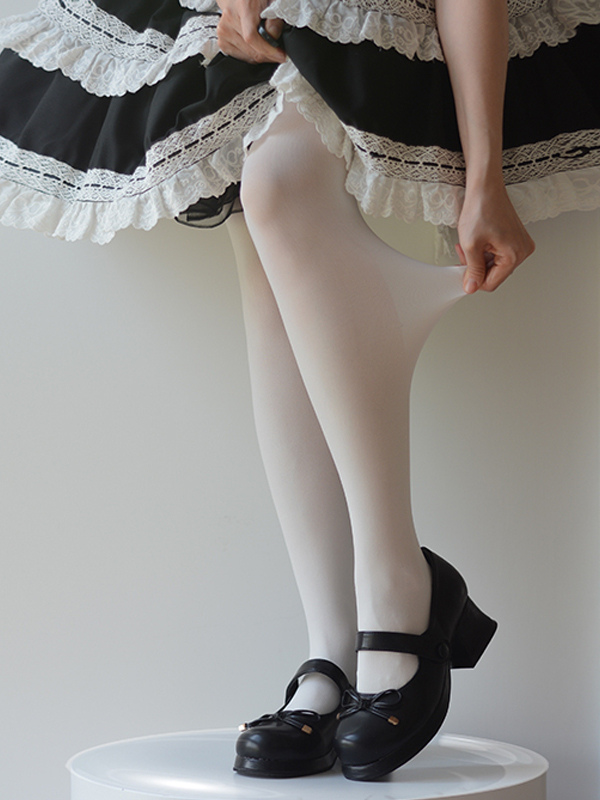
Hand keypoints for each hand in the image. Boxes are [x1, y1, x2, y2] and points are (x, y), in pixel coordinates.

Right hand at [216, 0, 284, 63]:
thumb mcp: (271, 1)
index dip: (267, 50)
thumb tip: (273, 36)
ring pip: (247, 56)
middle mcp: (229, 19)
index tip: (280, 55)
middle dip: (268, 55)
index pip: (251, 37)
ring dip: (261, 57)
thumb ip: (274, 19)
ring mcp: (224, 31)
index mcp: (242, 7)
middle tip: (279, 53)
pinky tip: (257, 49)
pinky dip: (252, 56)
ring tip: (268, 49)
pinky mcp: (222, 41)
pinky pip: (240, 57)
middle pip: (250, 49)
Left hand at [456, 179, 534, 293]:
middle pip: (494, 275)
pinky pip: (499, 254)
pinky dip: (485, 252)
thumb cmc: (481, 208)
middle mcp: (523, 250)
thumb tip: (471, 287)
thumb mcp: (471, 245)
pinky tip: (477, 242)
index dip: (473, 280)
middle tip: (463, 255)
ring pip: (495, 265)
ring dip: (479, 259)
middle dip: (476, 268)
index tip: (462, 271)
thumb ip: (472, 270)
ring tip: (469, 245)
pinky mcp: (516, 238)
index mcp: (515, 254)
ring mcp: (521, 244)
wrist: (486, 186)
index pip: (491, 284)